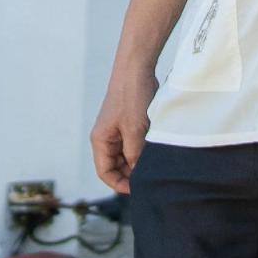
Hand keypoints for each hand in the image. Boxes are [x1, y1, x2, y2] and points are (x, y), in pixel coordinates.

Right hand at [90, 65, 155, 193]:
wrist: (137, 69)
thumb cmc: (131, 97)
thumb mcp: (134, 129)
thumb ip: (135, 154)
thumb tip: (138, 174)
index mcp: (101, 141)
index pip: (105, 172)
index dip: (120, 184)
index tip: (139, 189)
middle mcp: (106, 137)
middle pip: (116, 165)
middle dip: (131, 173)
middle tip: (152, 176)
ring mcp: (118, 130)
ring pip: (127, 155)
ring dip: (139, 160)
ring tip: (156, 163)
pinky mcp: (129, 123)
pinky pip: (135, 143)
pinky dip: (144, 148)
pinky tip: (157, 150)